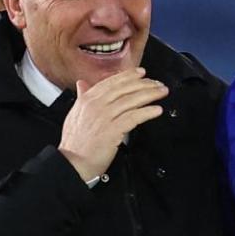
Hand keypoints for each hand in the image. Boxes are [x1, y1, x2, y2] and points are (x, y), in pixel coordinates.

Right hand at [57, 67, 167, 183]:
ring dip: (150, 95)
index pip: (111, 82)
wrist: (72, 162)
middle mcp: (96, 105)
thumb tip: (82, 83)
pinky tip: (157, 110)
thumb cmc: (75, 142)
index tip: (141, 73)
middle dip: (144, 84)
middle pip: (125, 89)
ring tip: (161, 92)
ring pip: (131, 100)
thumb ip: (82, 97)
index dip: (129, 76)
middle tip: (157, 83)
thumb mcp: (74, 114)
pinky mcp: (113, 130)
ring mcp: (104, 117)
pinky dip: (147, 112)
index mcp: (87, 99)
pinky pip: (134, 117)